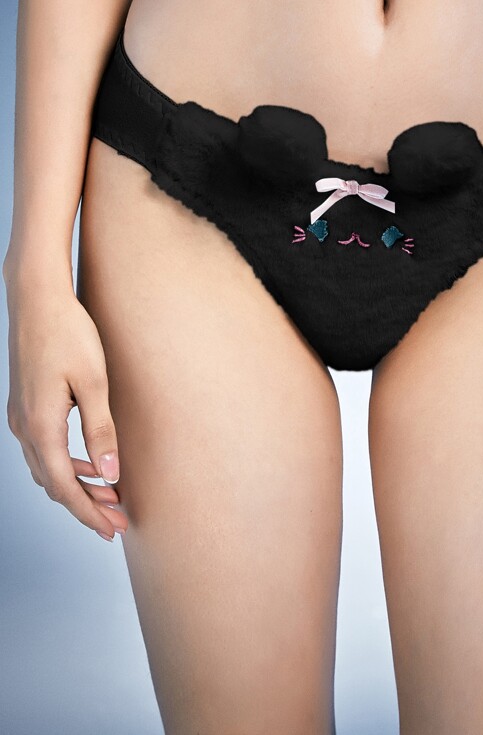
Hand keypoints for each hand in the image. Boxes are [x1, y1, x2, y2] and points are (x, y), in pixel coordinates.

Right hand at [4, 276, 127, 540]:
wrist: (37, 298)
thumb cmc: (69, 334)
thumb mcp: (94, 383)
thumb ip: (101, 432)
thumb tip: (110, 476)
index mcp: (41, 427)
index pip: (66, 488)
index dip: (89, 512)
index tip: (114, 529)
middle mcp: (24, 428)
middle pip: (55, 484)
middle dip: (86, 506)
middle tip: (117, 524)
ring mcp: (20, 417)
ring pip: (48, 468)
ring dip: (78, 486)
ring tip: (110, 497)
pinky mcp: (25, 405)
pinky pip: (44, 449)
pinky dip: (67, 464)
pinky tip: (91, 463)